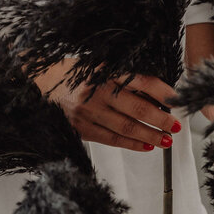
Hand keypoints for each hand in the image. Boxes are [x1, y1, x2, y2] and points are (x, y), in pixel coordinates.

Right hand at [34, 58, 179, 151]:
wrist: (36, 84)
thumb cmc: (71, 74)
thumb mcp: (96, 66)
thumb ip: (122, 78)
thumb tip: (157, 95)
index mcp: (103, 70)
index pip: (139, 80)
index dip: (161, 91)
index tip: (177, 98)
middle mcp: (95, 91)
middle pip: (136, 108)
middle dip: (160, 119)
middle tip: (176, 126)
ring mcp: (87, 112)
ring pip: (126, 127)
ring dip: (150, 135)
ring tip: (166, 140)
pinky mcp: (81, 128)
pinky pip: (112, 140)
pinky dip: (132, 144)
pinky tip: (146, 146)